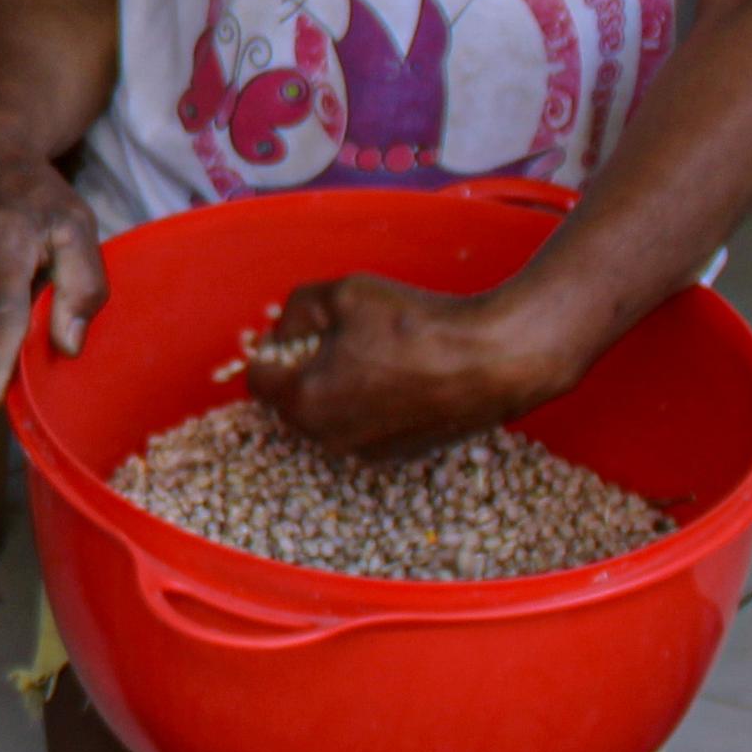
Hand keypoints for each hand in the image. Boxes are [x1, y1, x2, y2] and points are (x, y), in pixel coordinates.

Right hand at [0, 119, 108, 410]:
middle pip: (1, 335)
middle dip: (27, 332)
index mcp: (3, 246)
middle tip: (39, 286)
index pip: (1, 312)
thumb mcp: (77, 225)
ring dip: (4, 328)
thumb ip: (83, 284)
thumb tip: (67, 346)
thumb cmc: (33, 196)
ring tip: (11, 279)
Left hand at [245, 275, 576, 458]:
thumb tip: (279, 332)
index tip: (298, 334)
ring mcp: (364, 453)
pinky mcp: (398, 457)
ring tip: (375, 357)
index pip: (257, 378)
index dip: (271, 349)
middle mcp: (327, 438)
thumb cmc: (416, 324)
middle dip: (302, 371)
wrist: (494, 360)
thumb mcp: (342, 294)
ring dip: (336, 390)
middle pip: (290, 401)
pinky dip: (369, 407)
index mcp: (303, 401)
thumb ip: (295, 310)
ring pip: (327, 417)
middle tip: (339, 341)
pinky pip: (362, 429)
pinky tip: (401, 378)